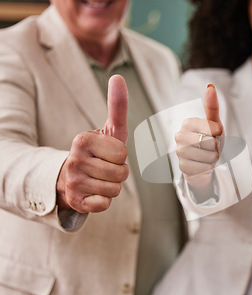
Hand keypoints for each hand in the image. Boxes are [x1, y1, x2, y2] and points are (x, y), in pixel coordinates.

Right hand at [56, 75, 129, 212]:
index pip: (122, 153)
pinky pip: (105, 204)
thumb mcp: (109, 130)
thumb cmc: (99, 152)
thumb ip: (117, 106)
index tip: (108, 154)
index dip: (121, 156)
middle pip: (121, 172)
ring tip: (100, 180)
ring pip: (115, 189)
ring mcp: (72, 181)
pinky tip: (94, 193)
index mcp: (82, 139)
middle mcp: (74, 159)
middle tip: (105, 169)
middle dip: (119, 172)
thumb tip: (118, 76)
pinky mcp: (75, 201)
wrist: (72, 178)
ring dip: (113, 186)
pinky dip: (104, 201)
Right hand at [175, 84, 223, 189]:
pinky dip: (208, 168)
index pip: (209, 127)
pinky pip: (203, 168)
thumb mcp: (215, 123)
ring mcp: (179, 152)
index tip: (216, 133)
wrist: (206, 161)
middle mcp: (179, 136)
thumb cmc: (211, 139)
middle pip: (209, 142)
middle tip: (212, 147)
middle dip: (216, 147)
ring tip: (209, 155)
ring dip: (213, 158)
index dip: (218, 132)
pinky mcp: (182, 167)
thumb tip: (210, 86)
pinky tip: (204, 164)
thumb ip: (212, 106)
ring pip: (207, 156)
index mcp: (187, 122)